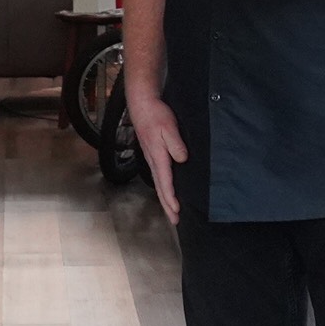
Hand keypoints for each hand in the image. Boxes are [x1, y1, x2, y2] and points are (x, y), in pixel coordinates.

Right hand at [126, 90, 187, 224]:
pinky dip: (163, 189)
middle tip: (175, 221)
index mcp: (158, 156)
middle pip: (160, 188)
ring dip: (165, 199)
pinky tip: (168, 191)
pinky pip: (159, 177)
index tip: (177, 211)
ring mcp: (151, 159)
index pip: (165, 182)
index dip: (171, 198)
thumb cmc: (156, 115)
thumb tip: (182, 159)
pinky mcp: (152, 155)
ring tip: (172, 212)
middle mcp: (153, 161)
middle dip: (167, 206)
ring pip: (159, 184)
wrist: (142, 105)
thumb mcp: (169, 127)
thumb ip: (176, 144)